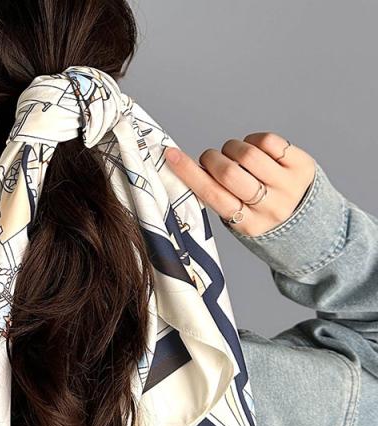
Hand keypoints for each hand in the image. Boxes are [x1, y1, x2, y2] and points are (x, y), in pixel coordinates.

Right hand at [164, 133, 316, 237]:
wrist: (311, 226)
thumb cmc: (263, 218)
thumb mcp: (240, 221)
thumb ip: (221, 199)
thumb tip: (195, 168)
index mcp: (248, 225)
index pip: (213, 196)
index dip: (189, 173)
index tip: (171, 155)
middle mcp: (270, 206)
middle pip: (229, 173)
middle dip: (213, 159)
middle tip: (212, 159)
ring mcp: (288, 185)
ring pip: (247, 154)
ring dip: (232, 148)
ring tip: (234, 154)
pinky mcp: (301, 165)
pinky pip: (268, 141)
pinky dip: (253, 140)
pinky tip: (254, 149)